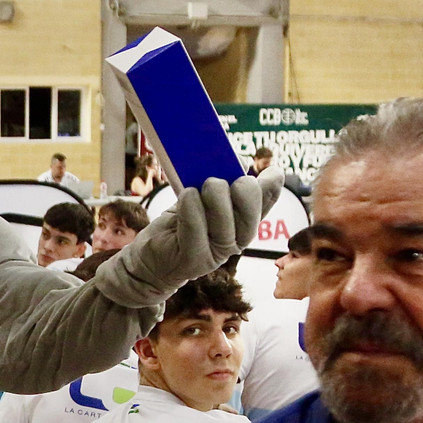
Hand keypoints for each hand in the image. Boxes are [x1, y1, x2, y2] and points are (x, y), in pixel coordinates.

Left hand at [108, 167, 281, 305]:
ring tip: (199, 187)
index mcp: (241, 223)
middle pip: (251, 216)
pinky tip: (187, 196)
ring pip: (225, 224)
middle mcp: (235, 241)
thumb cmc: (177, 224)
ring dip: (214, 199)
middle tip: (222, 179)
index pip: (264, 206)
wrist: (149, 260)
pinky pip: (196, 230)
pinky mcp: (193, 262)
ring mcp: (215, 255)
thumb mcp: (200, 198)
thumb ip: (220, 182)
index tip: (272, 172)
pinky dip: (192, 209)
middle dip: (243, 192)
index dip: (271, 189)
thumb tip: (236, 160)